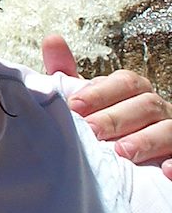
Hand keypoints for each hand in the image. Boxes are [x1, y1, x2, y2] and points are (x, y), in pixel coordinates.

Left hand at [42, 35, 171, 177]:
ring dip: (146, 140)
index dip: (100, 93)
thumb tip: (53, 40)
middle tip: (92, 131)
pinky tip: (165, 171)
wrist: (126, 154)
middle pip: (145, 104)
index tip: (75, 106)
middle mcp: (156, 107)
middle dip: (117, 118)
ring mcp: (171, 131)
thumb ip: (67, 73)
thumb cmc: (103, 122)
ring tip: (122, 152)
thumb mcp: (85, 100)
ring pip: (168, 130)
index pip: (124, 82)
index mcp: (134, 90)